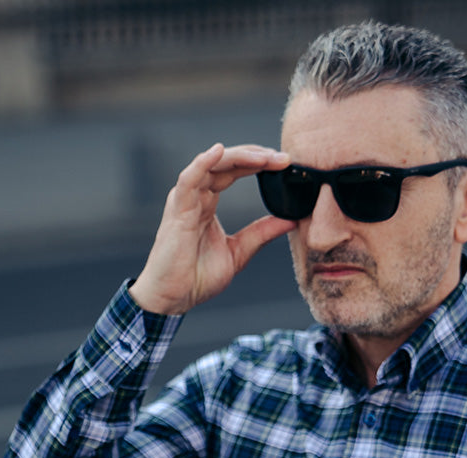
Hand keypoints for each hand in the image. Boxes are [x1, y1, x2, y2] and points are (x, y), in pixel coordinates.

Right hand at [129, 143, 293, 314]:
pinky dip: (202, 163)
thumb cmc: (198, 277)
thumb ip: (262, 233)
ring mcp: (186, 200)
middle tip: (282, 157)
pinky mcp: (177, 210)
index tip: (284, 163)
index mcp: (208, 203)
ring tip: (265, 157)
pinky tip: (218, 151)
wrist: (174, 297)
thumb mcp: (240, 251)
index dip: (259, 164)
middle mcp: (196, 196)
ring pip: (211, 164)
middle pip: (226, 163)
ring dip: (239, 157)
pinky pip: (188, 179)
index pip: (234, 171)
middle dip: (255, 156)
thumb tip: (291, 220)